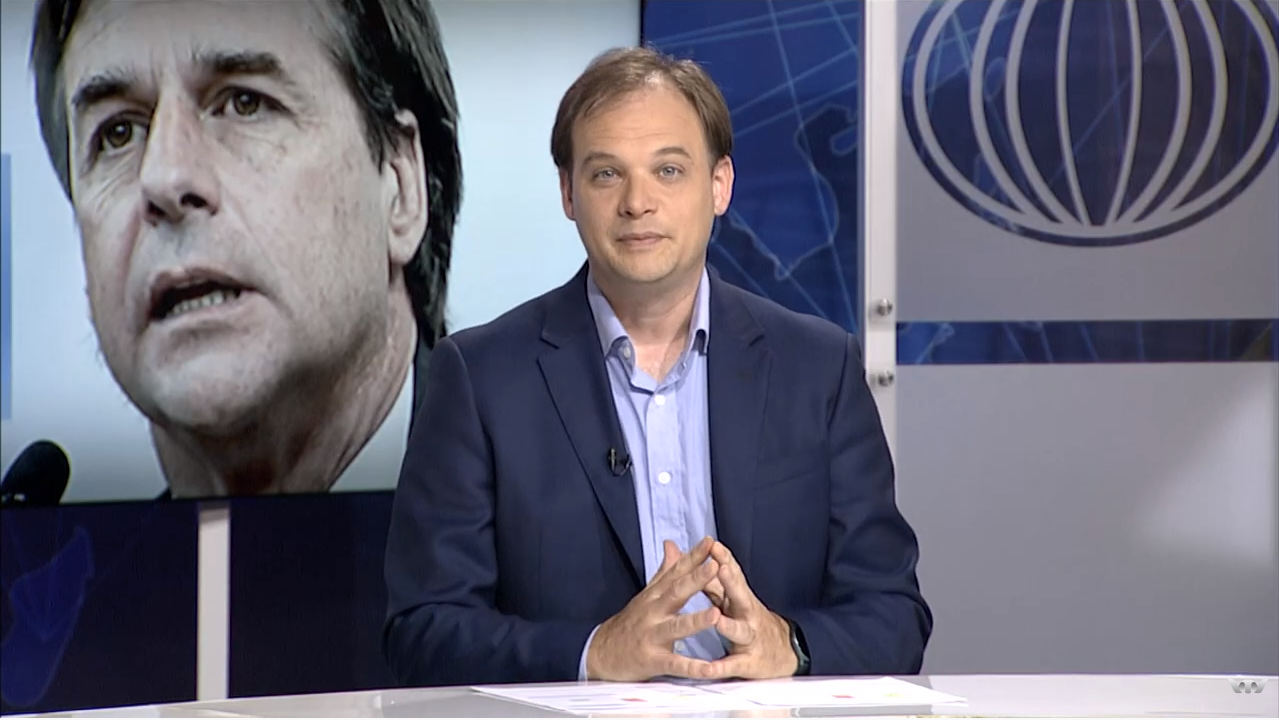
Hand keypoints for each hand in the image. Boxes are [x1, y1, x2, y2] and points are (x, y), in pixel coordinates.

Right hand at [586, 536, 721, 680]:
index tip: (710, 541)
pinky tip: (710, 668)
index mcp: (655, 595)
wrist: (602, 653)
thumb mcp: (648, 594)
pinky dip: (692, 667)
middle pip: (676, 593)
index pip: (676, 572)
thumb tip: (672, 543)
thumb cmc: (632, 622)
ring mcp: (652, 636)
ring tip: (716, 614)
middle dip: (696, 580)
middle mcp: (654, 612)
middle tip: (715, 566)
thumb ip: (664, 571)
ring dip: (696, 621)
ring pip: (677, 627)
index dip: (693, 557)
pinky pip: (675, 664)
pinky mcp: (652, 660)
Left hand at [703, 541, 798, 679]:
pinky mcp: (748, 663)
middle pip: (739, 596)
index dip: (723, 559)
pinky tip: (709, 668)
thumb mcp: (733, 599)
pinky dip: (721, 667)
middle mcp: (747, 614)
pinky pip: (733, 665)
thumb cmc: (748, 620)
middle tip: (721, 568)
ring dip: (728, 625)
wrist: (784, 651)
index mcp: (739, 597)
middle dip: (731, 582)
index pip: (733, 574)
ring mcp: (749, 638)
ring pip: (739, 630)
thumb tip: (696, 557)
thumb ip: (713, 580)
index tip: (711, 543)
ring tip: (716, 619)